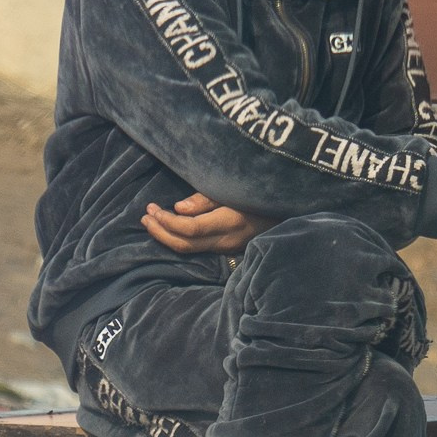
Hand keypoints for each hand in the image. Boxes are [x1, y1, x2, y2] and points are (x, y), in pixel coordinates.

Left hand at [142, 190, 272, 255]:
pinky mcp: (228, 247)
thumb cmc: (262, 191)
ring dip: (167, 236)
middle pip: (185, 245)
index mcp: (230, 221)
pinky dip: (180, 238)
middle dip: (160, 232)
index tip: (152, 209)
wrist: (291, 210)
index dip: (167, 222)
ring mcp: (228, 247)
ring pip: (190, 249)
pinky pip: (198, 247)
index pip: (190, 229)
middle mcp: (227, 239)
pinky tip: (170, 227)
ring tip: (151, 221)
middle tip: (145, 217)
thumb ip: (207, 199)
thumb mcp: (236, 187)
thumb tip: (179, 208)